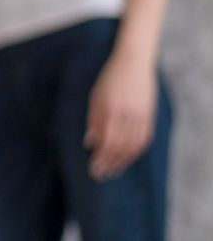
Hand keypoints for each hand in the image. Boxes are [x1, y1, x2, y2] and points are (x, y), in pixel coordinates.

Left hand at [84, 54, 157, 179]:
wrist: (134, 64)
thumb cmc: (109, 79)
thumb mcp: (95, 96)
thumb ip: (93, 120)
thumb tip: (89, 143)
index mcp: (110, 109)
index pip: (106, 141)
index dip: (100, 158)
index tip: (93, 169)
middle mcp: (126, 115)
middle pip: (120, 147)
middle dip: (109, 164)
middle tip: (100, 175)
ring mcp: (140, 116)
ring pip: (133, 146)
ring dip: (122, 162)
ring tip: (112, 171)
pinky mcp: (150, 116)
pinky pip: (144, 140)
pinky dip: (135, 152)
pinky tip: (127, 159)